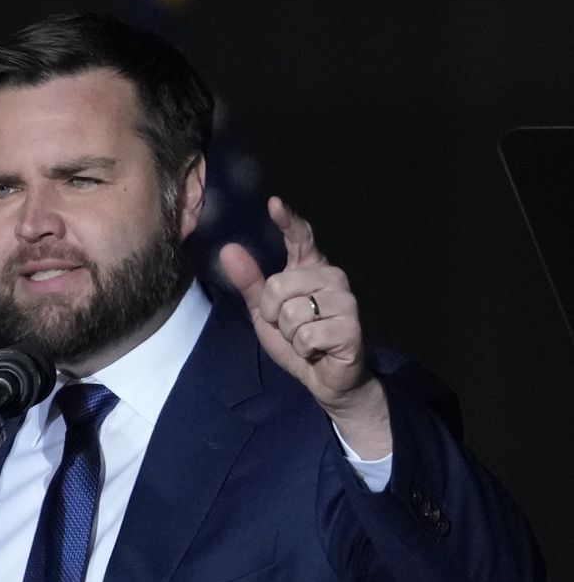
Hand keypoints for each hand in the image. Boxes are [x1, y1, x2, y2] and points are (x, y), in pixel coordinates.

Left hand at [219, 196, 390, 458]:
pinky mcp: (351, 326)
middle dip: (272, 315)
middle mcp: (332, 277)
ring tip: (306, 339)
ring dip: (289, 334)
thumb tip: (229, 250)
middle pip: (278, 285)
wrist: (326, 378)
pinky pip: (306, 334)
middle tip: (290, 328)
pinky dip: (303, 348)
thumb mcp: (264, 313)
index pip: (300, 238)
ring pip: (291, 312)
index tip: (274, 203)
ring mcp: (345, 300)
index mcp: (310, 269)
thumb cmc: (297, 340)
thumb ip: (249, 282)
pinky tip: (317, 350)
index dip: (287, 221)